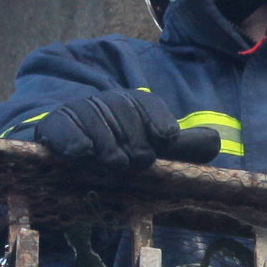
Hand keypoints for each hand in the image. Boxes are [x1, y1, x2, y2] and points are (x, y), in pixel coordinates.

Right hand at [29, 86, 178, 172]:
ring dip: (107, 147)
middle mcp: (107, 103)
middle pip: (127, 122)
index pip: (150, 110)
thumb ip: (182, 148)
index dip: (158, 122)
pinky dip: (75, 141)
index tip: (165, 137)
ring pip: (99, 128)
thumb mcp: (151, 151)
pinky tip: (83, 152)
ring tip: (111, 163)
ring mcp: (79, 112)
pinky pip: (65, 131)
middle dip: (132, 146)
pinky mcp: (53, 126)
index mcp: (134, 105)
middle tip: (133, 163)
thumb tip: (213, 142)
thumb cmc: (118, 153)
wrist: (66, 155)